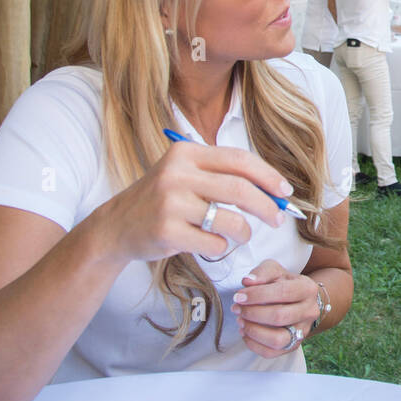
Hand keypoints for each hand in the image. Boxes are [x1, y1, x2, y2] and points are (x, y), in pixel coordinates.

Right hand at [87, 141, 290, 269]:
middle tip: (278, 218)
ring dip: (245, 232)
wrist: (115, 227)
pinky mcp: (167, 232)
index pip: (239, 160)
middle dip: (267, 206)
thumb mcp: (185, 175)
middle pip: (240, 190)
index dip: (267, 176)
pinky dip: (221, 246)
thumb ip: (223, 177)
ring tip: (242, 234)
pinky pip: (214, 243)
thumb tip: (274, 190)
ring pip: (231, 220)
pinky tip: (210, 243)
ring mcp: (170, 203)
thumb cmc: (162, 200)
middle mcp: (177, 174)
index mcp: (186, 153)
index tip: (285, 190)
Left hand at [233, 259, 320, 357]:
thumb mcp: (275, 271)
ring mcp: (303, 331)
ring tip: (241, 321)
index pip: (283, 292)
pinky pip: (272, 352)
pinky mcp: (293, 345)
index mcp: (307, 289)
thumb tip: (248, 281)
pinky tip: (245, 332)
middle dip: (253, 313)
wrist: (300, 300)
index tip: (239, 296)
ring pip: (278, 339)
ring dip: (254, 331)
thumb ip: (262, 272)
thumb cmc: (284, 283)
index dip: (258, 295)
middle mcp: (310, 311)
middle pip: (280, 316)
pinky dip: (254, 344)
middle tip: (237, 308)